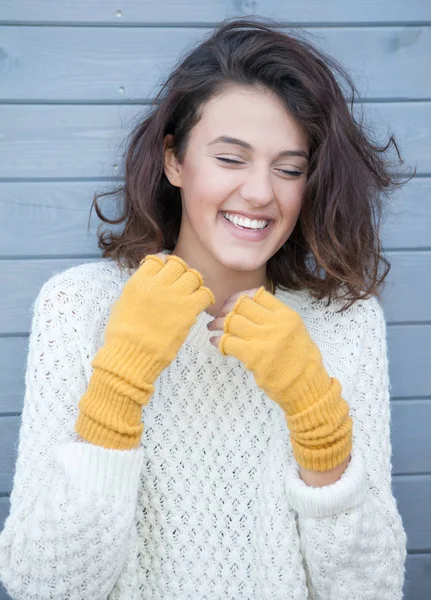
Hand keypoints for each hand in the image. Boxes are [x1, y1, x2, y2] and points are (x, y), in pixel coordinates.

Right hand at [75, 253, 214, 449]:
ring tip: (191, 294)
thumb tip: (151, 282)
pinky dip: (205, 297)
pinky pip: (204, 294)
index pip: (158, 260)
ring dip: (193, 283)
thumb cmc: (123, 336)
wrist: (131, 356)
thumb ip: (138, 289)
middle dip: (180, 272)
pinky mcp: (187, 311)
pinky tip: (200, 304)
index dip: (164, 264)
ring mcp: (173, 296)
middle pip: (177, 265)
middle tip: (181, 284)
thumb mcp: (123, 304)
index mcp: (138, 282)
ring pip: (193, 276)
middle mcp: (157, 285)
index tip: (166, 272)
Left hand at [207, 285, 351, 471]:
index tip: (233, 303)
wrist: (305, 386)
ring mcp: (263, 338)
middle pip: (242, 305)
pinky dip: (218, 341)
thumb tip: (247, 306)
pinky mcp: (252, 355)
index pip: (258, 294)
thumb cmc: (300, 360)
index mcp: (286, 315)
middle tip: (219, 315)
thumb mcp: (295, 330)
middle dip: (227, 308)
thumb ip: (275, 317)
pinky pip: (227, 341)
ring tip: (213, 327)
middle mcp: (275, 323)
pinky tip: (215, 342)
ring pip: (232, 321)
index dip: (241, 296)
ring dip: (218, 323)